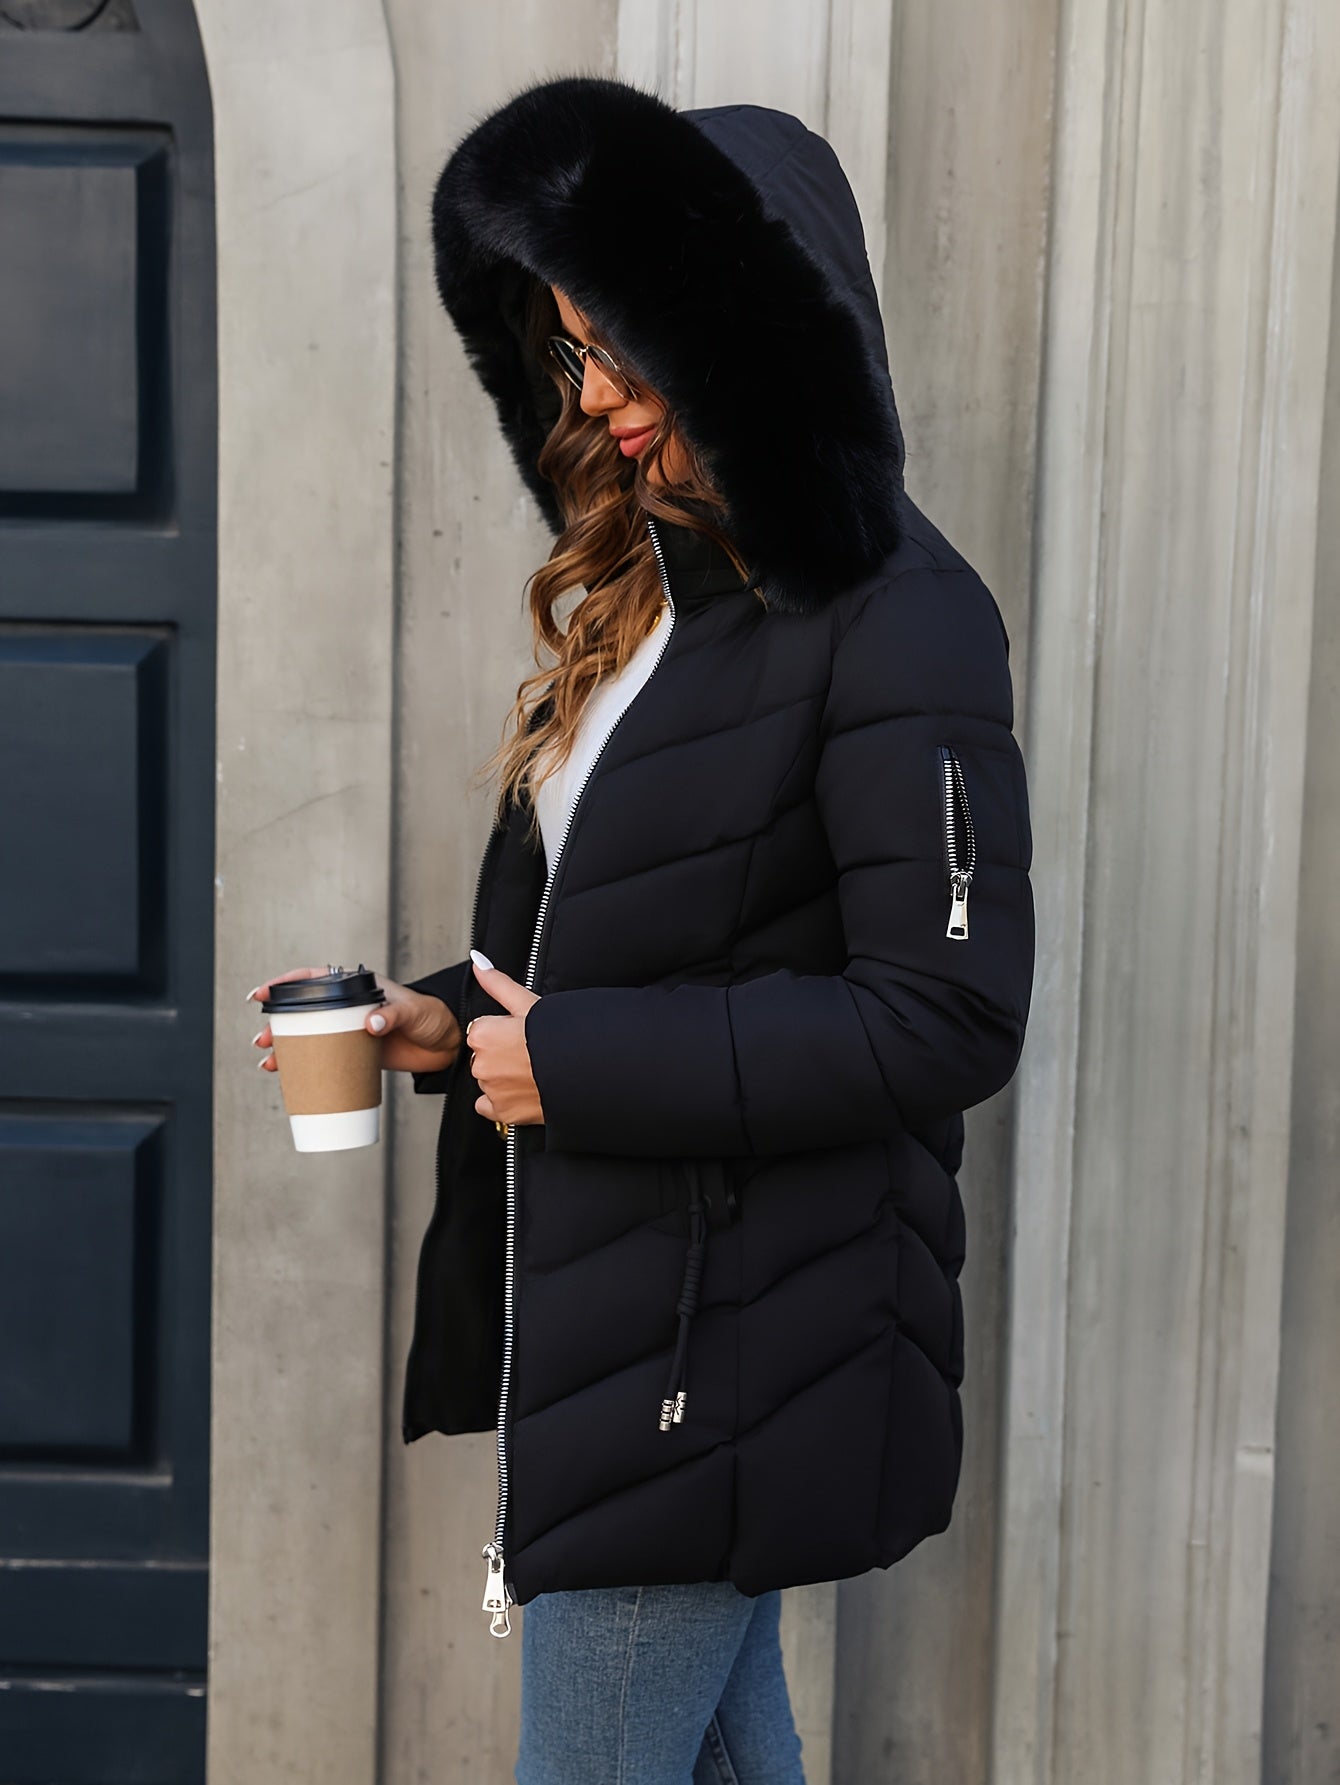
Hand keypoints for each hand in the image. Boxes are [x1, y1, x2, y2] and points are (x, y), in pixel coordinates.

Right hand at [246, 967, 461, 1074]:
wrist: (449, 1043)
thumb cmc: (433, 1016)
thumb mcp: (412, 1011)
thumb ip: (392, 1014)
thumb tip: (371, 1024)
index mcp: (357, 987)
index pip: (313, 980)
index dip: (285, 985)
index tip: (263, 994)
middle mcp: (349, 1008)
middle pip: (304, 1013)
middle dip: (279, 1025)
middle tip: (263, 1039)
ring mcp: (351, 1031)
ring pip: (311, 1037)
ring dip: (287, 1049)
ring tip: (269, 1063)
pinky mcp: (358, 1054)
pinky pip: (327, 1059)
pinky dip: (309, 1068)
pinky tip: (293, 1078)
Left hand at [465, 951, 543, 1126]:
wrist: (587, 1071)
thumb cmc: (560, 1035)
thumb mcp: (528, 1002)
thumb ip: (497, 983)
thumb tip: (477, 962)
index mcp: (482, 1034)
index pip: (483, 1031)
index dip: (504, 1032)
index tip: (523, 1035)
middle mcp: (481, 1064)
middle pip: (485, 1057)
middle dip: (502, 1055)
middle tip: (530, 1054)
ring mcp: (492, 1091)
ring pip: (490, 1081)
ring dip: (505, 1078)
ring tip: (533, 1072)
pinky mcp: (503, 1113)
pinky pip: (490, 1106)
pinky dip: (502, 1101)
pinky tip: (524, 1091)